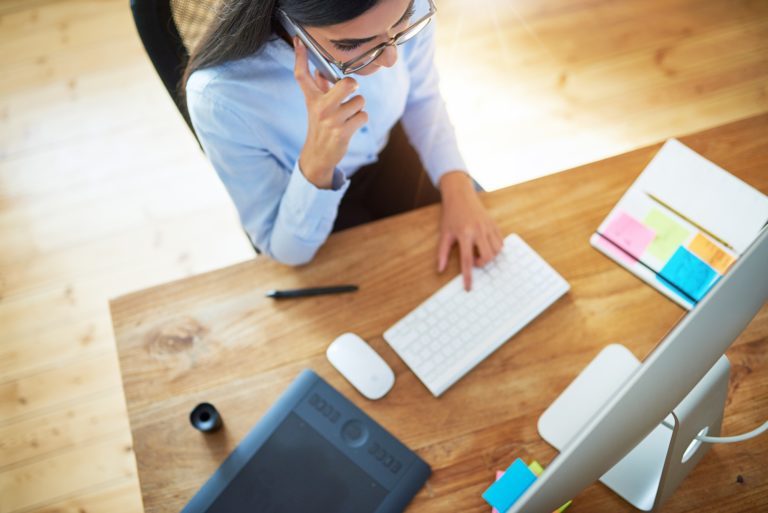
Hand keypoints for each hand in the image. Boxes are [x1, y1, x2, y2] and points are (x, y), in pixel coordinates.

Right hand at [293, 37, 367, 188]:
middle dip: (353, 86)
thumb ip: (320, 87)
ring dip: (358, 108)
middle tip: (350, 92)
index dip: (300, 57)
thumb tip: (319, 68)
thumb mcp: (317, 106)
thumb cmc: (320, 126)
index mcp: (312, 99)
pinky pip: (363, 116)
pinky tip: (350, 126)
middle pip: (347, 84)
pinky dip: (360, 120)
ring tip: (348, 116)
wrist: (318, 155)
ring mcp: (332, 120)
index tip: (298, 40)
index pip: (302, 75)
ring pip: (360, 102)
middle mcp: (320, 107)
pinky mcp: (343, 132)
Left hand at [437, 172, 503, 290]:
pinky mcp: (494, 224)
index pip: (467, 260)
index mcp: (464, 234)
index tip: (468, 288)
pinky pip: (501, 242)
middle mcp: (478, 231)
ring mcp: (488, 227)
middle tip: (473, 260)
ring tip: (479, 252)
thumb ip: (442, 253)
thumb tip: (440, 269)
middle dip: (481, 264)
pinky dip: (496, 249)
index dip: (468, 276)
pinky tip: (486, 246)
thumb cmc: (451, 215)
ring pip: (497, 251)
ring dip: (489, 257)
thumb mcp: (444, 234)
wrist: (461, 196)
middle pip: (487, 257)